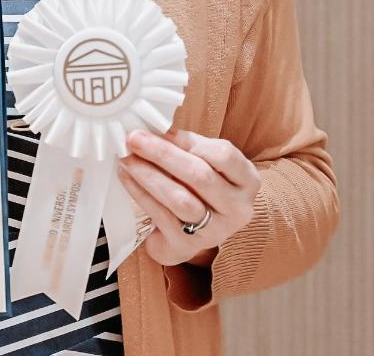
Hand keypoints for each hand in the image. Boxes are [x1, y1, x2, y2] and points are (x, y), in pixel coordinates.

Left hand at [115, 128, 259, 267]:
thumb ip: (186, 146)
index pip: (224, 155)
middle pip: (200, 176)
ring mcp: (216, 231)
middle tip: (134, 138)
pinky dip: (141, 193)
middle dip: (162, 154)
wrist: (193, 231)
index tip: (160, 129)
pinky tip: (127, 177)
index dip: (189, 141)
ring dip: (149, 175)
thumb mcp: (204, 163)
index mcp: (247, 181)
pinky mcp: (188, 246)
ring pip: (180, 199)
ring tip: (127, 159)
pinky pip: (162, 216)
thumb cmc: (198, 187)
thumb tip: (154, 127)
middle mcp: (237, 208)